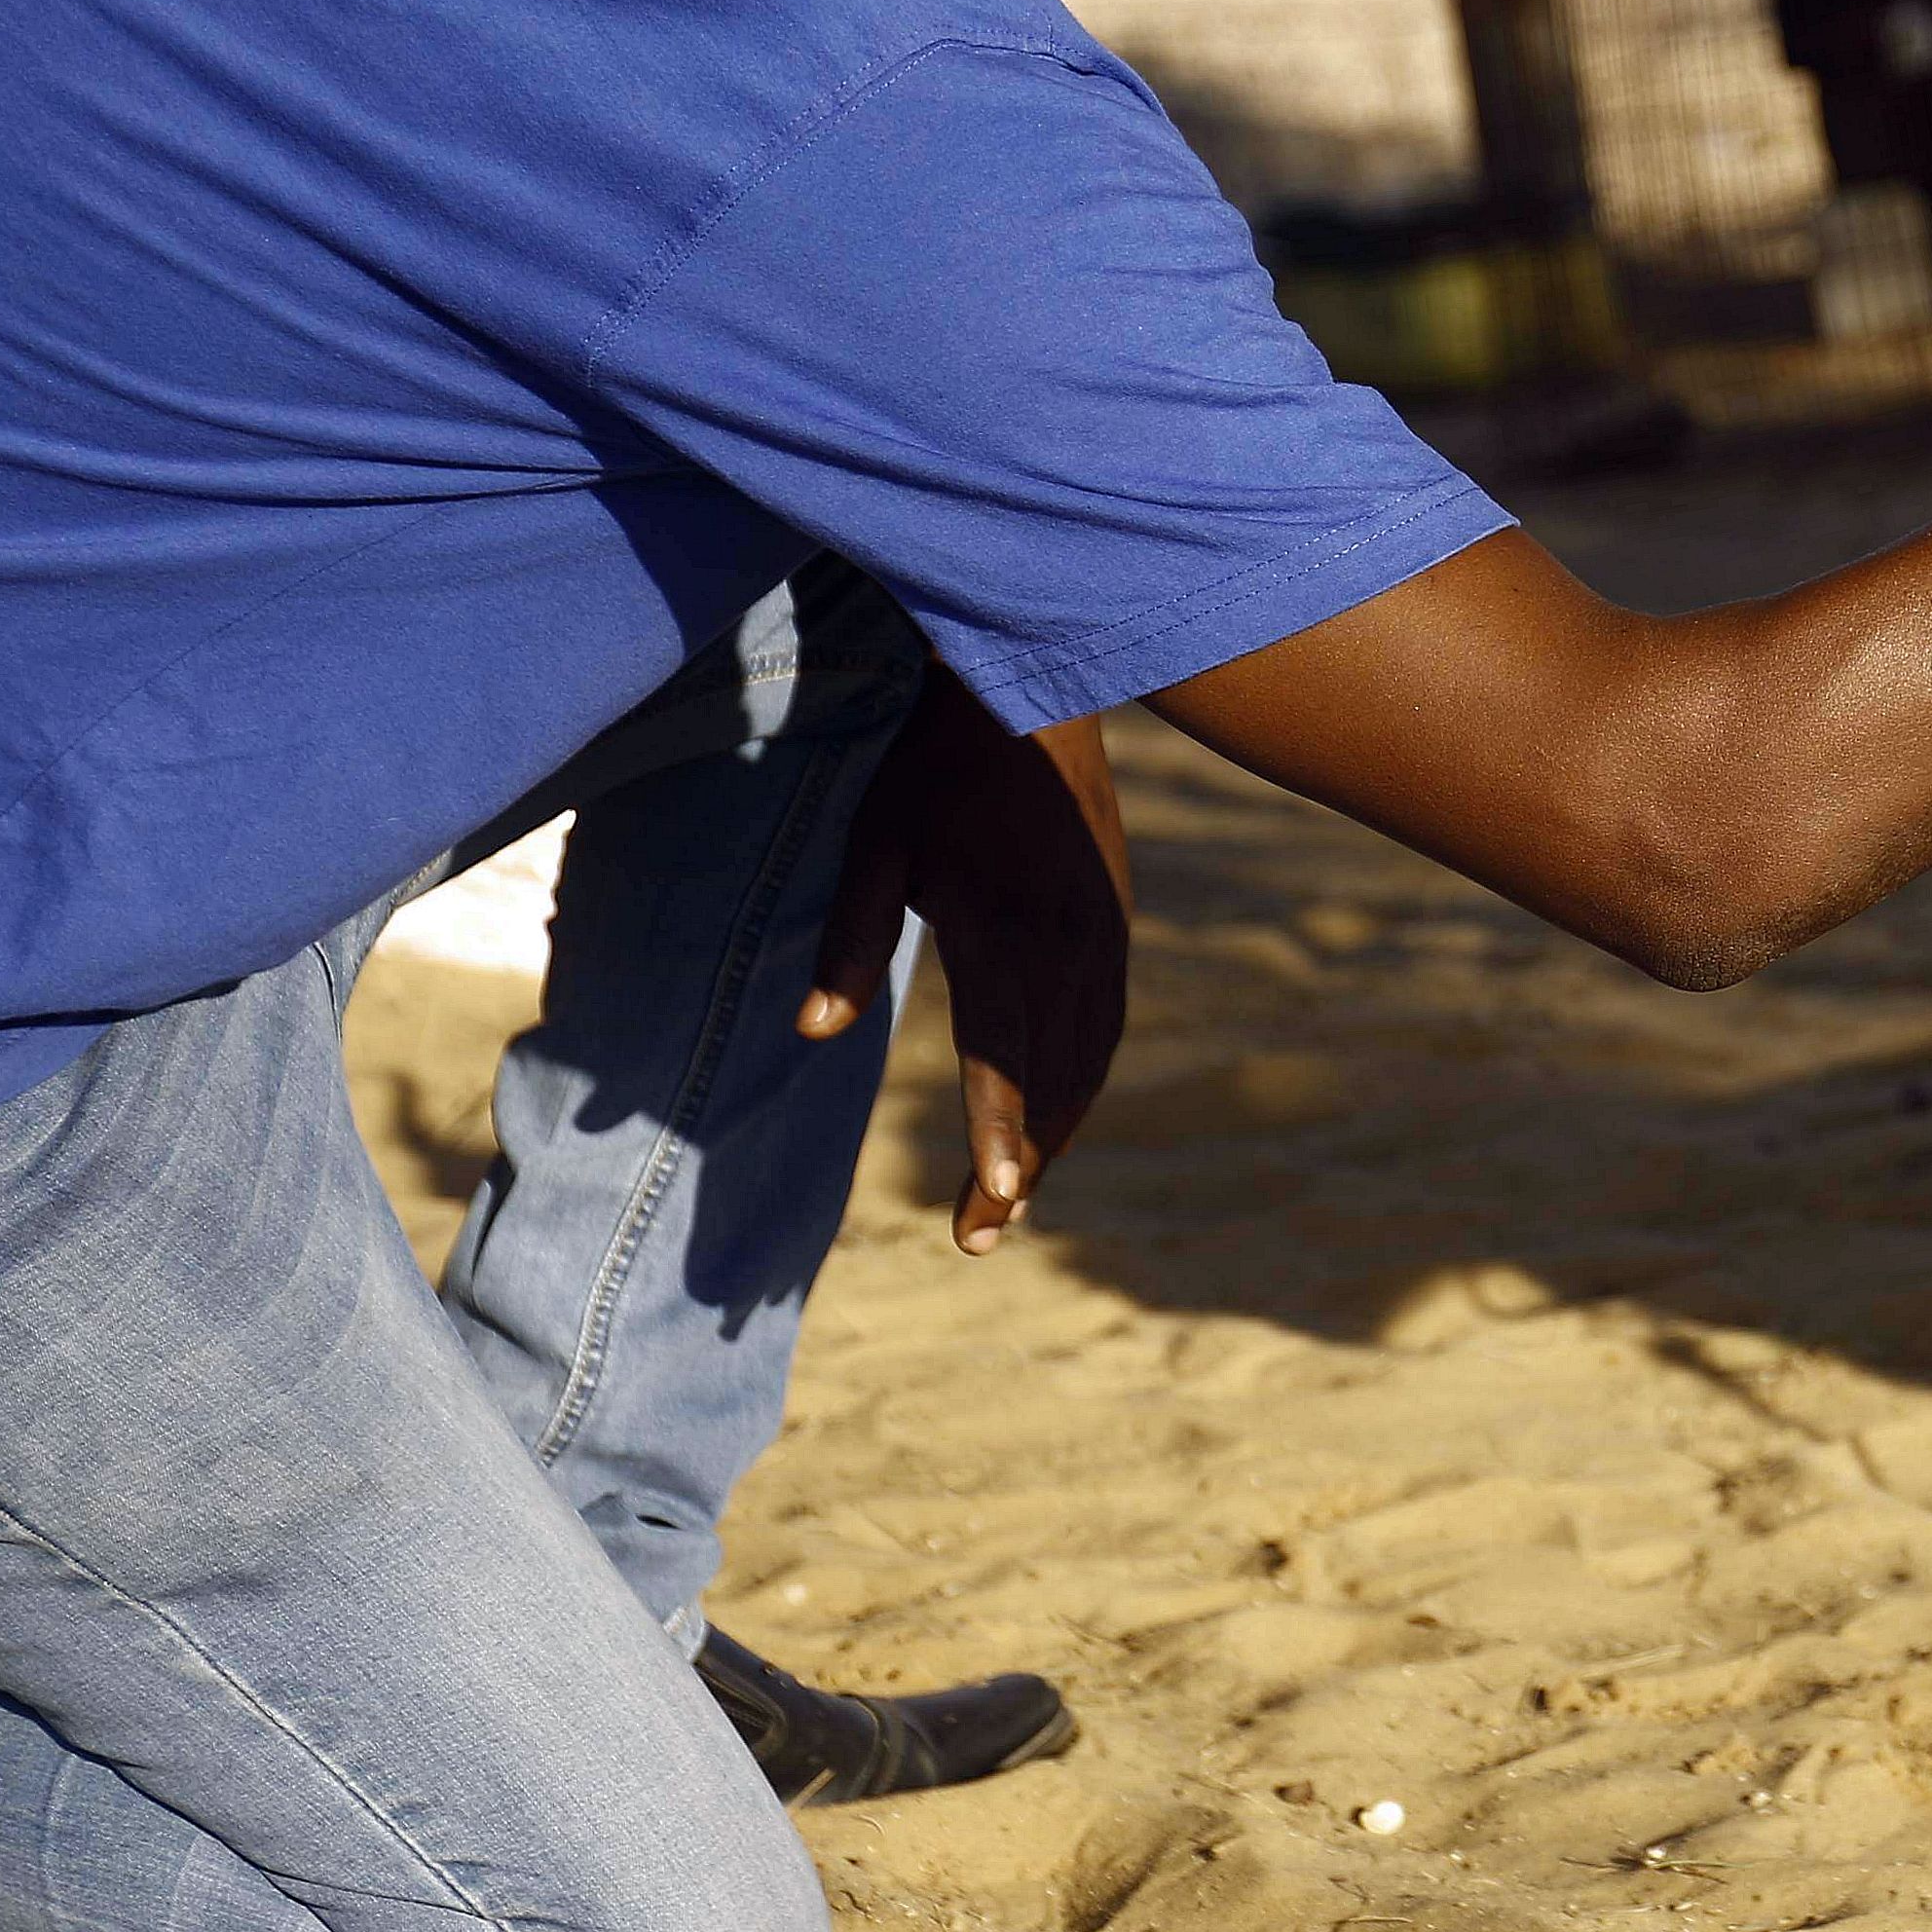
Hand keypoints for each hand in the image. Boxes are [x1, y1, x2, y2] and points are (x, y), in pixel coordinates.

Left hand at [799, 688, 1131, 1253]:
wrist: (1032, 697)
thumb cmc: (934, 773)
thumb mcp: (875, 846)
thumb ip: (850, 939)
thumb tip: (814, 1028)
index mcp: (1002, 926)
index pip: (1004, 1050)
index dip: (997, 1130)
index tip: (993, 1202)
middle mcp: (1067, 940)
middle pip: (1053, 1077)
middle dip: (1020, 1162)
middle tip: (980, 1234)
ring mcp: (1103, 934)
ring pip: (1088, 1059)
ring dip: (1055, 1131)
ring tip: (1012, 1194)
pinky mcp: (1116, 925)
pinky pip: (1106, 1024)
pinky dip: (1081, 1081)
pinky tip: (1056, 1114)